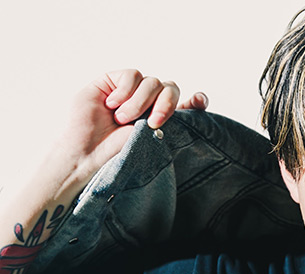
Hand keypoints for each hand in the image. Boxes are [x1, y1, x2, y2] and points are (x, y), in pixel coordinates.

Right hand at [51, 70, 207, 196]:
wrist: (88, 152)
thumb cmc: (118, 150)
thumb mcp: (152, 137)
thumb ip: (173, 119)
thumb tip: (199, 99)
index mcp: (162, 117)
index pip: (186, 103)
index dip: (197, 101)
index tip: (200, 101)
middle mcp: (149, 102)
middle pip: (170, 88)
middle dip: (165, 105)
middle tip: (152, 123)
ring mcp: (131, 90)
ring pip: (151, 81)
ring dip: (139, 102)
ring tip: (122, 119)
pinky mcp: (112, 80)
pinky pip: (131, 75)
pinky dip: (125, 90)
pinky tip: (112, 105)